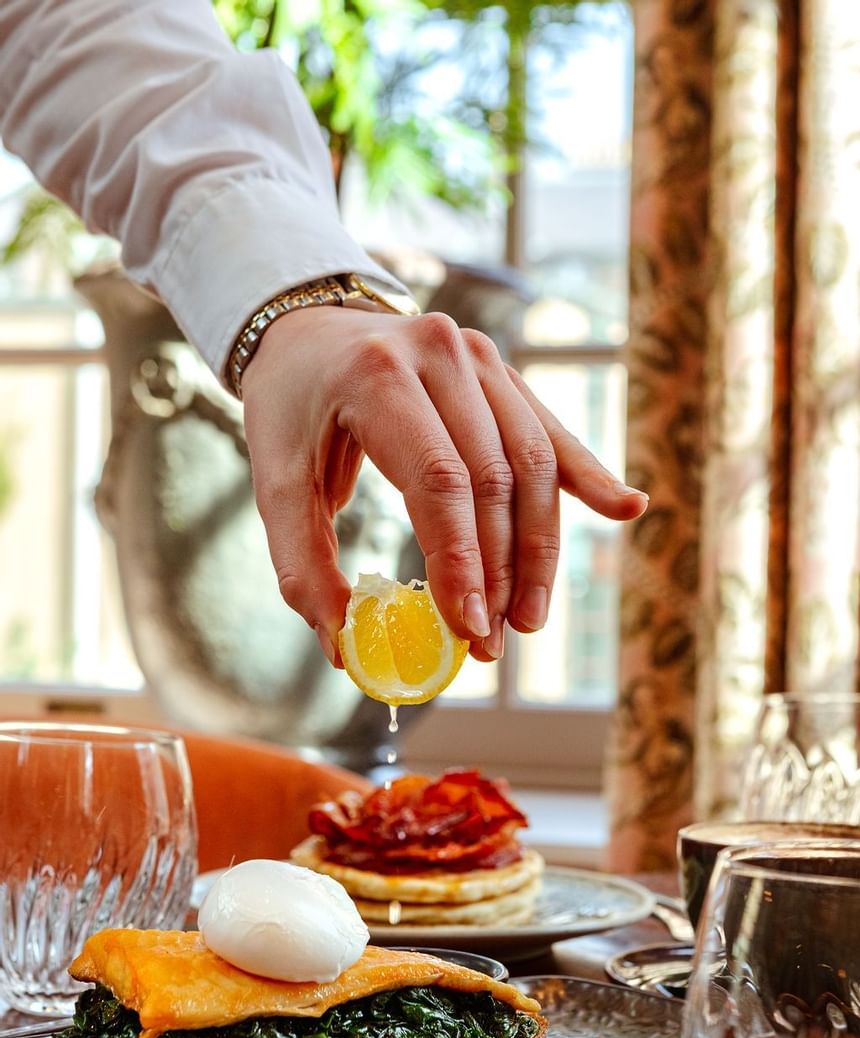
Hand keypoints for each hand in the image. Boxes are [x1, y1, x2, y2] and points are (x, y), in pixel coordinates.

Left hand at [242, 307, 647, 664]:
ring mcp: (480, 357)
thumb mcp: (275, 481)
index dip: (462, 560)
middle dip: (501, 572)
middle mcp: (441, 353)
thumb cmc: (290, 409)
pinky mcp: (502, 373)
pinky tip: (626, 509)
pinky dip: (587, 477)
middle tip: (492, 644)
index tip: (469, 626)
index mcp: (379, 374)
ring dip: (539, 551)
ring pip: (534, 464)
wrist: (306, 327)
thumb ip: (302, 565)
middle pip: (496, 480)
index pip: (440, 481)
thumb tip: (345, 649)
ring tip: (528, 618)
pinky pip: (550, 433)